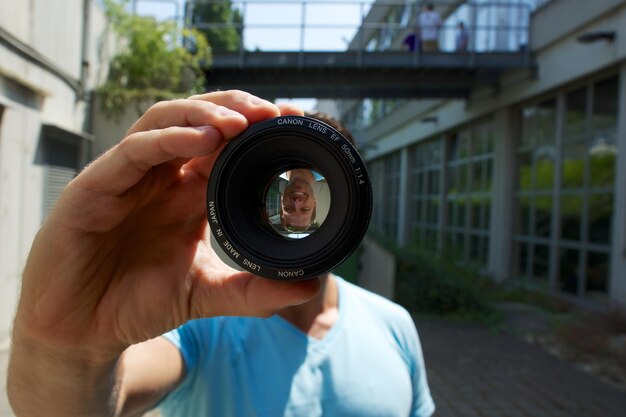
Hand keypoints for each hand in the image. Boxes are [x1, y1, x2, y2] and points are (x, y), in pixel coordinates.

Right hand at [12, 90, 319, 358]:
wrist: (83, 333)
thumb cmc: (136, 305)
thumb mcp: (205, 294)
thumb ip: (252, 291)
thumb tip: (308, 286)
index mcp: (187, 193)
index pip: (225, 143)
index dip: (259, 127)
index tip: (296, 121)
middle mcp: (160, 177)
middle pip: (198, 118)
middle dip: (238, 108)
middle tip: (275, 113)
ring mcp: (129, 178)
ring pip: (165, 120)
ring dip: (205, 113)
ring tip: (242, 121)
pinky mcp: (96, 187)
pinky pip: (134, 150)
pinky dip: (169, 139)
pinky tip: (202, 139)